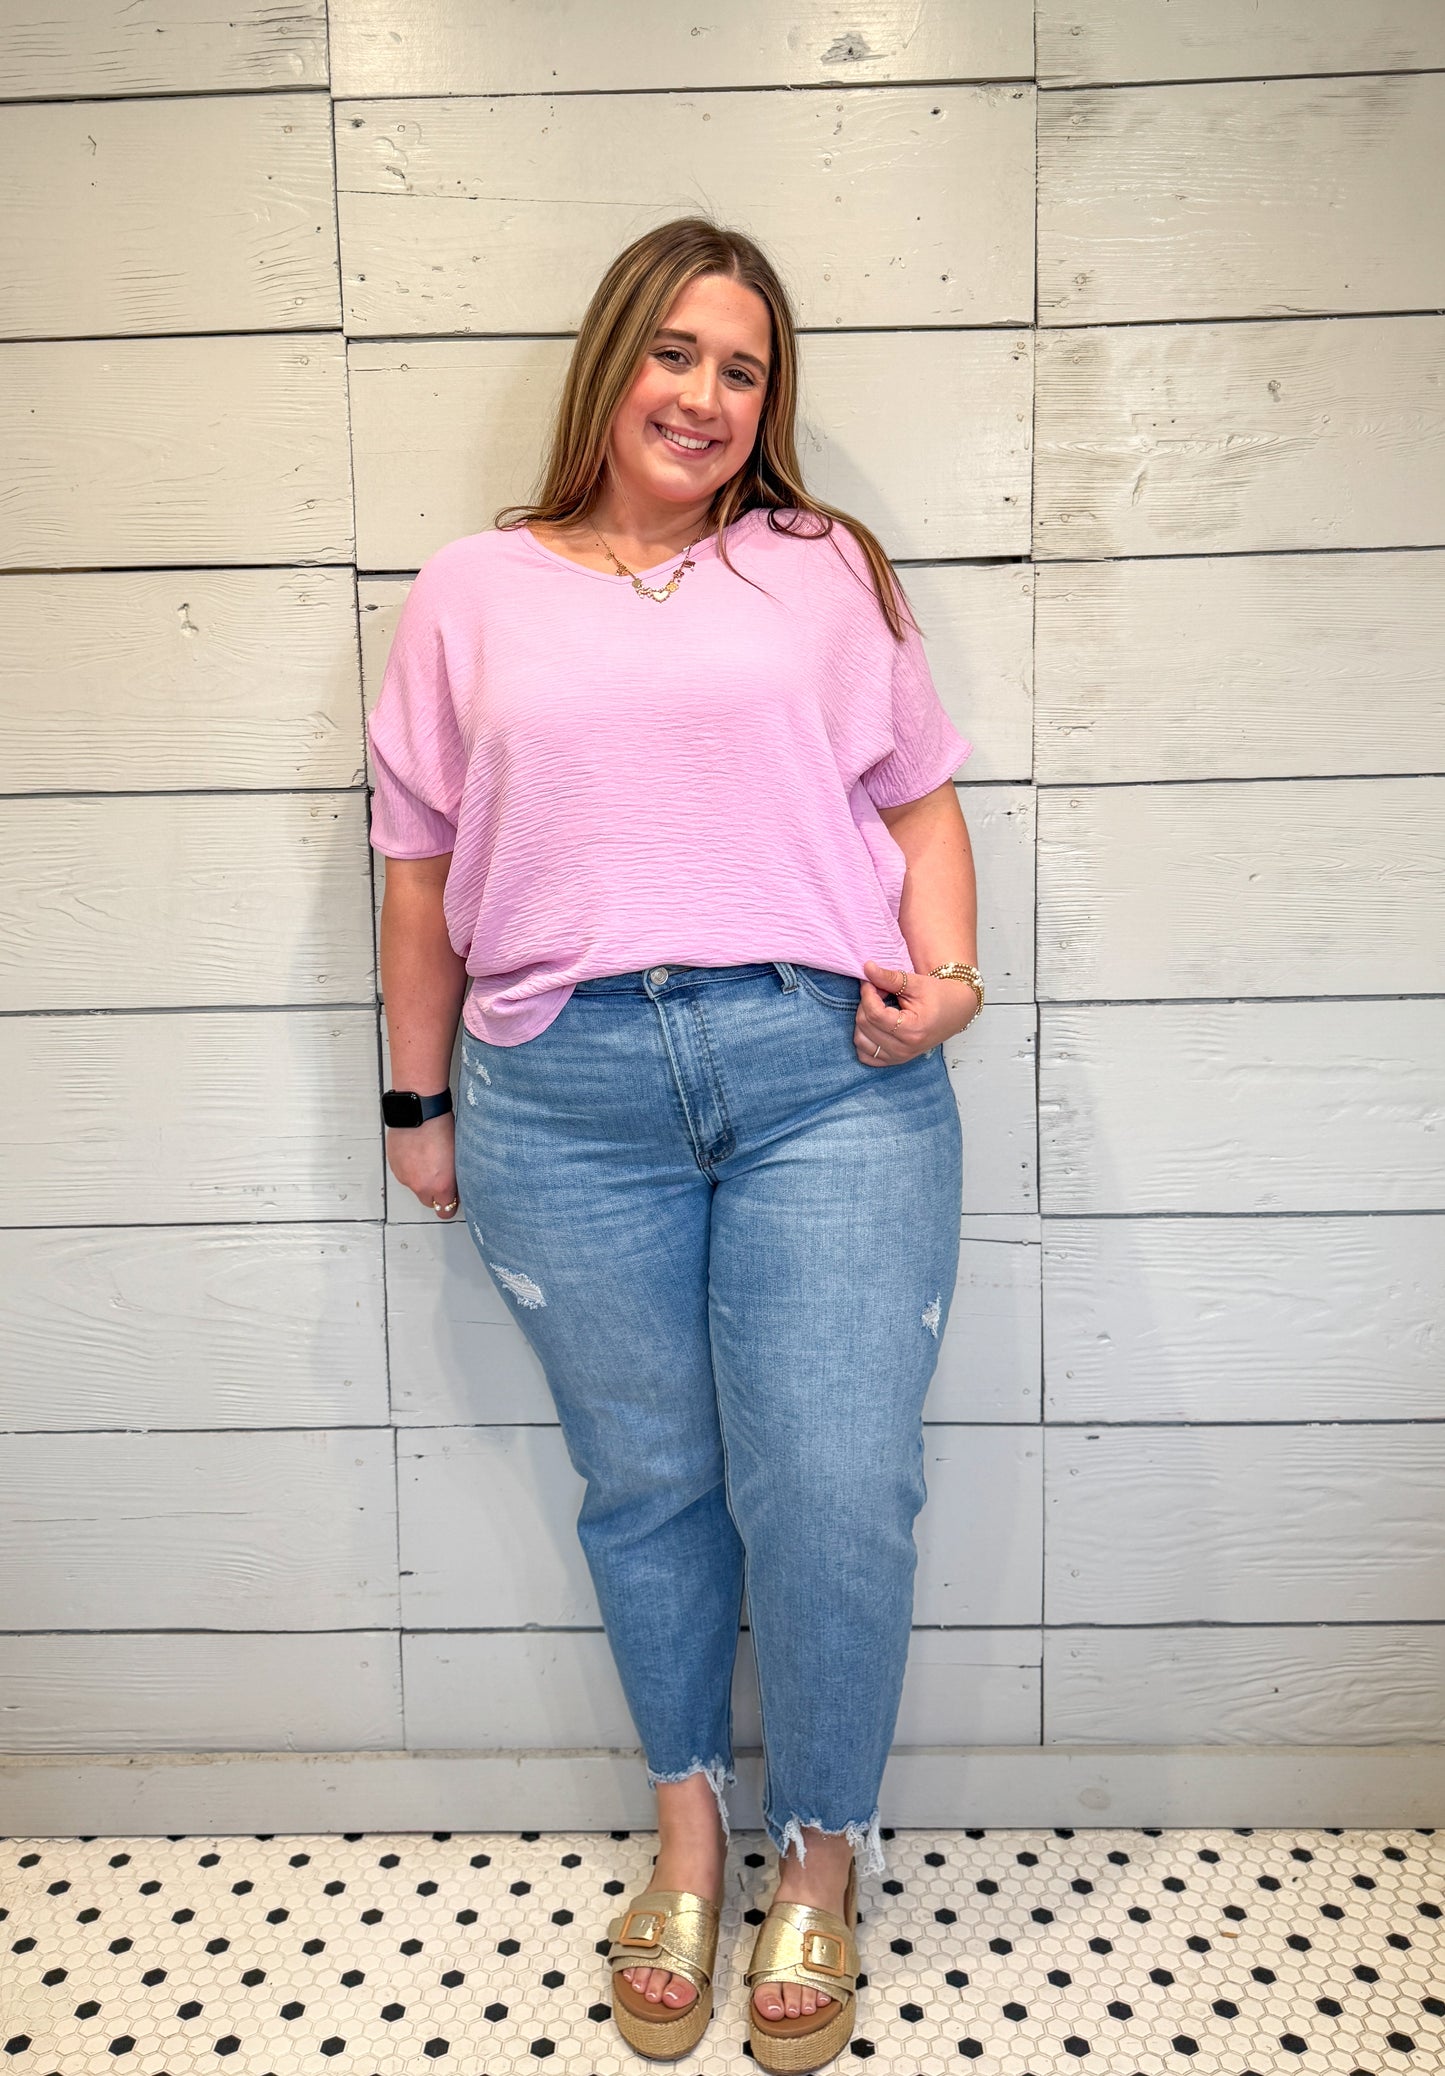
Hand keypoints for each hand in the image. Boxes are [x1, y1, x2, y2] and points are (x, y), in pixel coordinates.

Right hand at [384, 1113, 461, 1217]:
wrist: (418, 1112)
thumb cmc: (440, 1127)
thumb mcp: (458, 1156)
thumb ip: (455, 1177)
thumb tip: (456, 1185)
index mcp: (441, 1185)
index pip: (446, 1211)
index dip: (450, 1204)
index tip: (453, 1198)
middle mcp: (421, 1185)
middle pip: (429, 1202)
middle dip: (435, 1194)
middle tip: (442, 1177)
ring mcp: (406, 1177)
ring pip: (416, 1187)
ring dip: (422, 1179)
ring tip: (430, 1159)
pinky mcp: (395, 1167)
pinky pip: (405, 1175)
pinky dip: (411, 1168)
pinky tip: (418, 1154)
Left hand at [857, 959, 978, 1065]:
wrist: (955, 1011)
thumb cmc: (939, 996)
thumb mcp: (916, 983)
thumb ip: (890, 977)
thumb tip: (867, 968)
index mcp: (912, 1030)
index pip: (874, 1013)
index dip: (867, 993)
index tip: (871, 981)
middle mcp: (904, 1049)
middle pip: (865, 1025)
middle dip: (866, 1003)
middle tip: (879, 991)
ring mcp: (898, 1057)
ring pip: (860, 1040)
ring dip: (863, 1020)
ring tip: (877, 1007)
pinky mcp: (894, 1060)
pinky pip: (865, 1056)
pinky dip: (864, 1039)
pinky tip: (873, 1025)